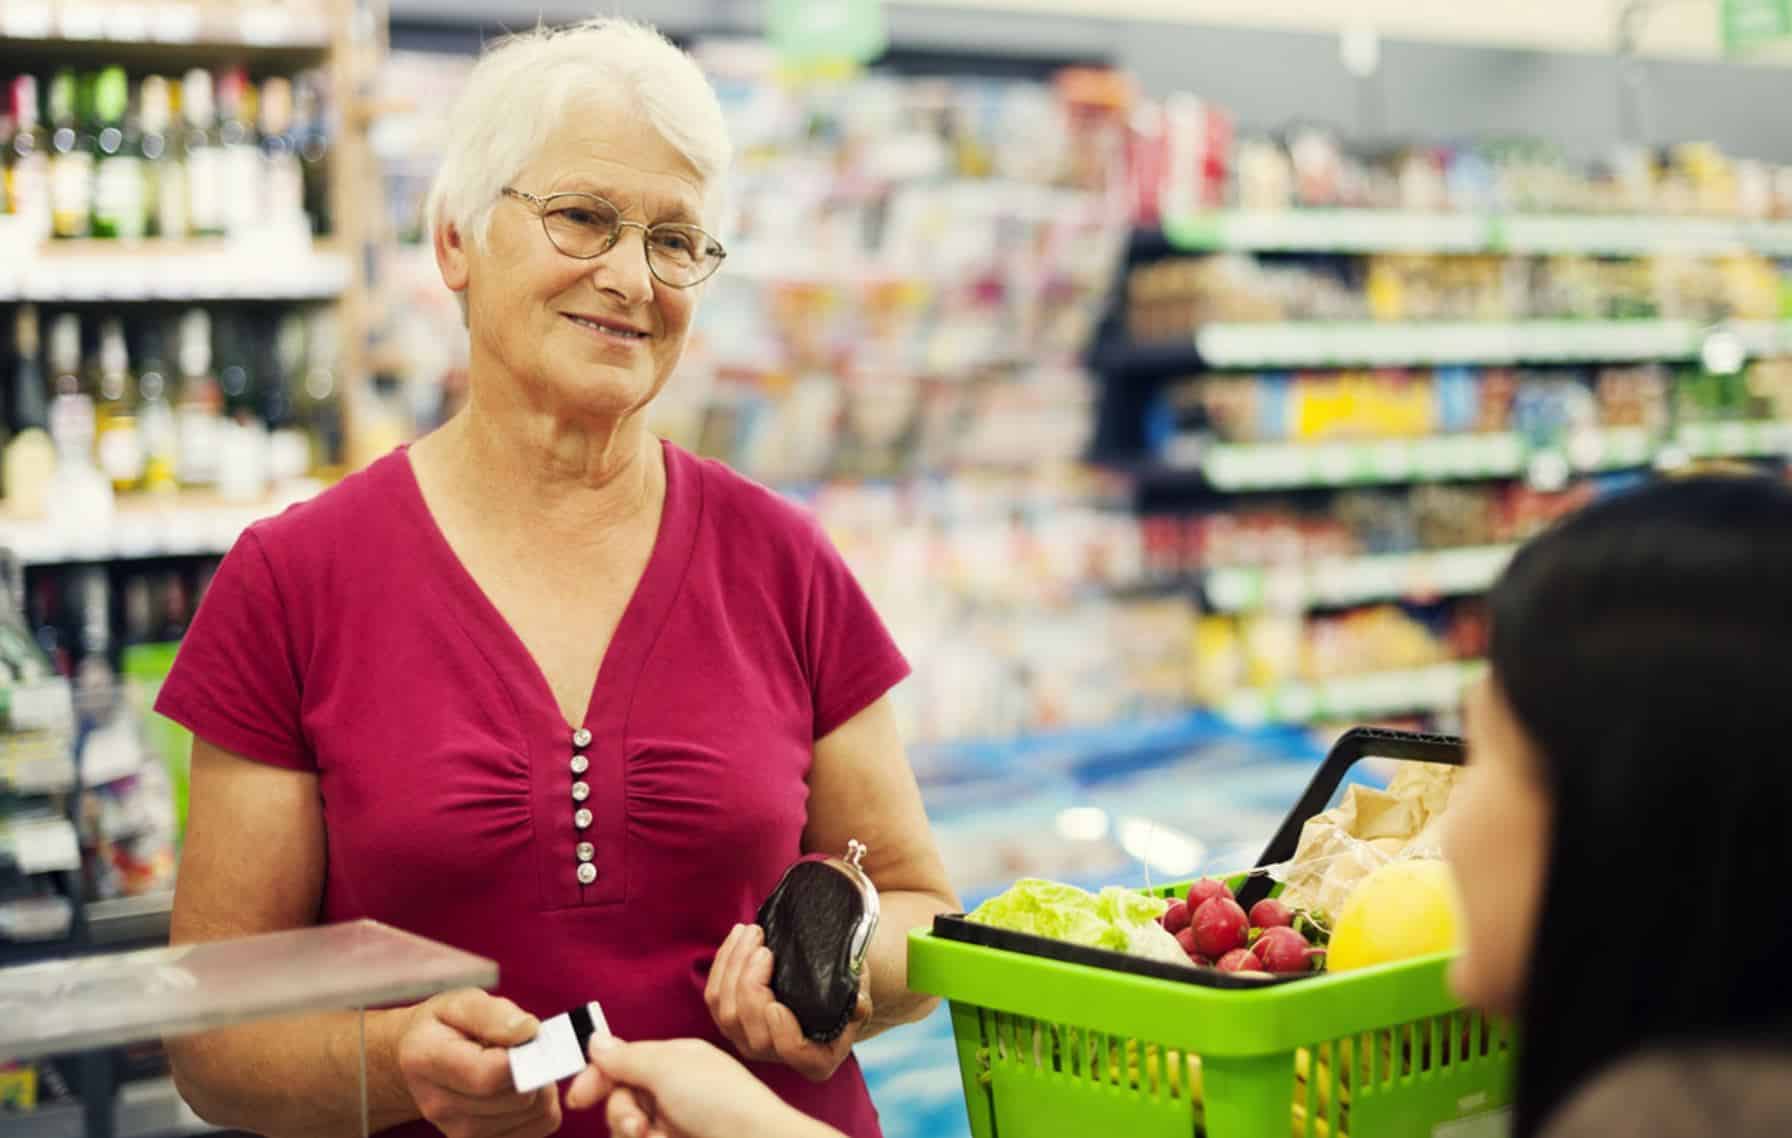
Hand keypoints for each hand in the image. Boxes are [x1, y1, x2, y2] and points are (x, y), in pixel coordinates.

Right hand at [395, 989, 561, 1137]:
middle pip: (517, 1099)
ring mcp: (458, 1131)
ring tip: (519, 1066)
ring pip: (535, 1115)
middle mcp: (438, 1104)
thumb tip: (527, 1031)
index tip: (529, 1037)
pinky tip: (521, 1087)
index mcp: (427, 1060)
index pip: (490, 1075)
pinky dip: (542, 1107)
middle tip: (524, 1049)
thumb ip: (493, 1014)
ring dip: (541, 1087)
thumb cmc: (444, 1026)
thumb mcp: (461, 1003)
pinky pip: (539, 1127)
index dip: (523, 1057)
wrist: (419, 1060)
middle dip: (535, 1069)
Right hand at [565, 1037, 838, 1137]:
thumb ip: (627, 1058)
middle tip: (639, 1126)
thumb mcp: (669, 1068)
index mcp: (673, 1060)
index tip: (578, 1099)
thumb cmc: (723, 1102)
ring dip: (636, 1135)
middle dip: (622, 1114)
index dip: (596, 1079)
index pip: (621, 1063)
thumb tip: (595, 1040)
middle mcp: (672, 1090)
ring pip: (628, 1129)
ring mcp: (675, 1123)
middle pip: (619, 1100)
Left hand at [703, 924, 870, 1082]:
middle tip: (762, 944)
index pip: (791, 1050)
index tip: (776, 1003)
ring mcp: (749, 1039)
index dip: (781, 1030)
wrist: (828, 986)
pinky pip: (714, 996)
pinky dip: (723, 964)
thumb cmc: (847, 991)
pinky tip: (738, 938)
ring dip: (733, 964)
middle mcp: (776, 1056)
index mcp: (815, 1059)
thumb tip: (858, 1005)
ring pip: (724, 1009)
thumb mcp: (860, 995)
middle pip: (747, 1025)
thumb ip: (859, 1002)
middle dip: (748, 981)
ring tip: (750, 931)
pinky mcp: (731, 1020)